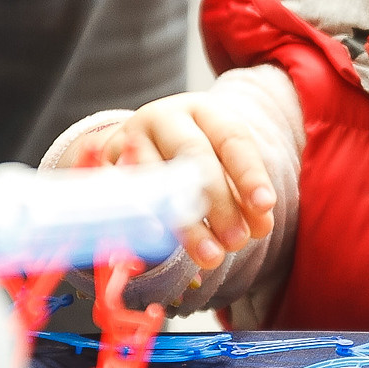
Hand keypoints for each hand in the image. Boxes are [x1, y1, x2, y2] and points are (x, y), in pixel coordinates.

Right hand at [76, 95, 275, 268]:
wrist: (146, 143)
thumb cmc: (197, 158)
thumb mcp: (223, 165)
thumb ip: (243, 195)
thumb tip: (259, 226)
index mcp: (202, 111)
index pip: (230, 137)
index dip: (249, 173)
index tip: (264, 206)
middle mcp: (163, 118)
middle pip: (193, 156)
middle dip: (219, 202)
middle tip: (237, 241)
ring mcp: (129, 139)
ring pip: (157, 180)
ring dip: (186, 224)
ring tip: (211, 256)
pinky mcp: (104, 164)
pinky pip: (122, 196)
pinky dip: (143, 224)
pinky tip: (161, 249)